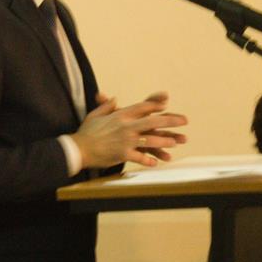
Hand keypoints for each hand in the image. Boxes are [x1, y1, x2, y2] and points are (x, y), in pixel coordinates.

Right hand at [71, 91, 186, 168]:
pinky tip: (155, 163)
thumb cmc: (86, 132)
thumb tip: (114, 98)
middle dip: (171, 121)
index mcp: (121, 115)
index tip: (166, 104)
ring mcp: (126, 140)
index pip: (142, 107)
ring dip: (164, 142)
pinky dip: (149, 160)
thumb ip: (107, 106)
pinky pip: (140, 157)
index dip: (155, 105)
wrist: (78, 149)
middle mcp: (126, 126)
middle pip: (153, 121)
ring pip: (150, 140)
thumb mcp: (96, 115)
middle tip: (184, 121)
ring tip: (175, 144)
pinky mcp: (123, 154)